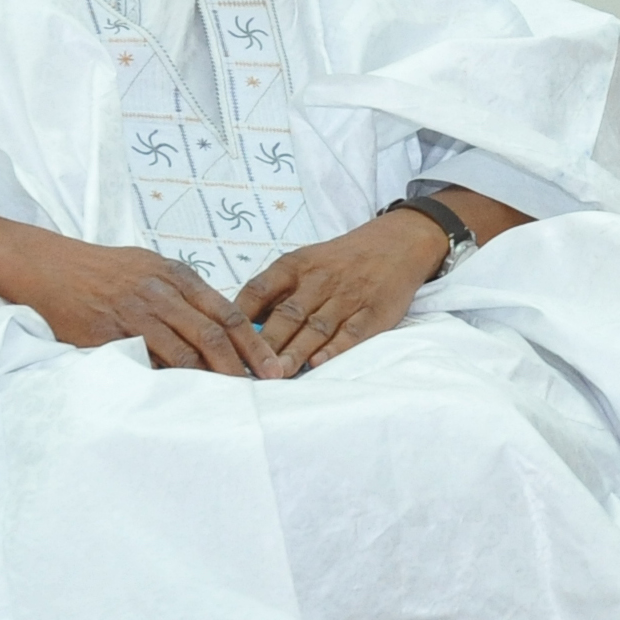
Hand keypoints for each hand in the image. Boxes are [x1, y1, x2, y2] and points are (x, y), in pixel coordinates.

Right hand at [0, 215, 283, 376]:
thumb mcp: (144, 268)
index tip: (275, 367)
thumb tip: (217, 328)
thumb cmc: (94, 270)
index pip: (228, 312)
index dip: (255, 343)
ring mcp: (130, 311)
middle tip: (266, 392)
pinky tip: (184, 398)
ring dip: (212, 379)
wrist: (36, 262)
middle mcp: (158, 290)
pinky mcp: (103, 333)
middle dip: (245, 366)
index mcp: (173, 274)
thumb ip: (179, 295)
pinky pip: (144, 361)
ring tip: (233, 402)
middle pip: (215, 333)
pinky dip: (169, 380)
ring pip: (184, 350)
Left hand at [236, 214, 445, 373]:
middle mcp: (320, 280)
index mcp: (295, 265)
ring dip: (295, 352)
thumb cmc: (339, 261)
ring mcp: (348, 297)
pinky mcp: (374, 312)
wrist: (396, 244)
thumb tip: (239, 325)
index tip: (223, 341)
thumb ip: (274, 291)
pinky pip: (352, 332)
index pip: (259, 289)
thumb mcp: (303, 262)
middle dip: (266, 343)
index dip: (239, 316)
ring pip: (316, 327)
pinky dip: (335, 349)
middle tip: (247, 368)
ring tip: (276, 375)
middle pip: (287, 314)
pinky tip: (318, 364)